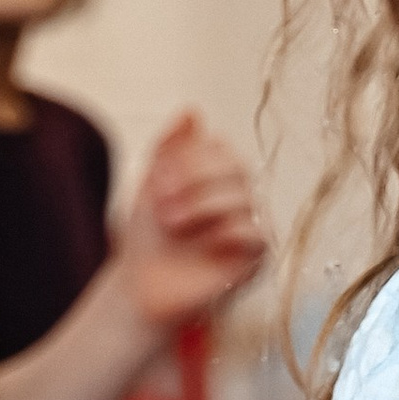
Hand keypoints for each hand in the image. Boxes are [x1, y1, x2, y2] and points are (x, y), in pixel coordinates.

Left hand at [113, 114, 267, 335]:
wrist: (140, 289)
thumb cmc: (147, 240)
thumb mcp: (150, 187)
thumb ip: (169, 147)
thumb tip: (192, 110)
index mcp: (216, 179)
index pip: (221, 149)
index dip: (189, 158)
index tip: (155, 180)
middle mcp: (238, 200)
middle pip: (236, 168)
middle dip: (195, 179)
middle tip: (160, 201)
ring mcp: (249, 228)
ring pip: (245, 198)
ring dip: (202, 205)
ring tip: (170, 223)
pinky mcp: (255, 260)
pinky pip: (258, 233)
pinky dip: (228, 230)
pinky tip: (202, 240)